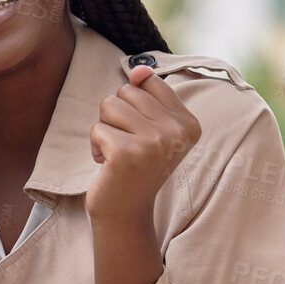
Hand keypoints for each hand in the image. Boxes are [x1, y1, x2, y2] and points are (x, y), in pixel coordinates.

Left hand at [85, 64, 200, 228]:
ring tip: (116, 154)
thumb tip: (137, 69)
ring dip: (105, 129)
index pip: (151, 83)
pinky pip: (98, 128)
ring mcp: (155, 143)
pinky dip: (96, 146)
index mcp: (189, 124)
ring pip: (110, 105)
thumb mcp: (148, 129)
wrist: (126, 214)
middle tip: (126, 146)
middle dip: (117, 117)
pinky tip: (107, 165)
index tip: (141, 134)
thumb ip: (147, 94)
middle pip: (127, 91)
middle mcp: (177, 132)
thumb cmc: (134, 169)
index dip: (134, 105)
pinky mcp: (128, 154)